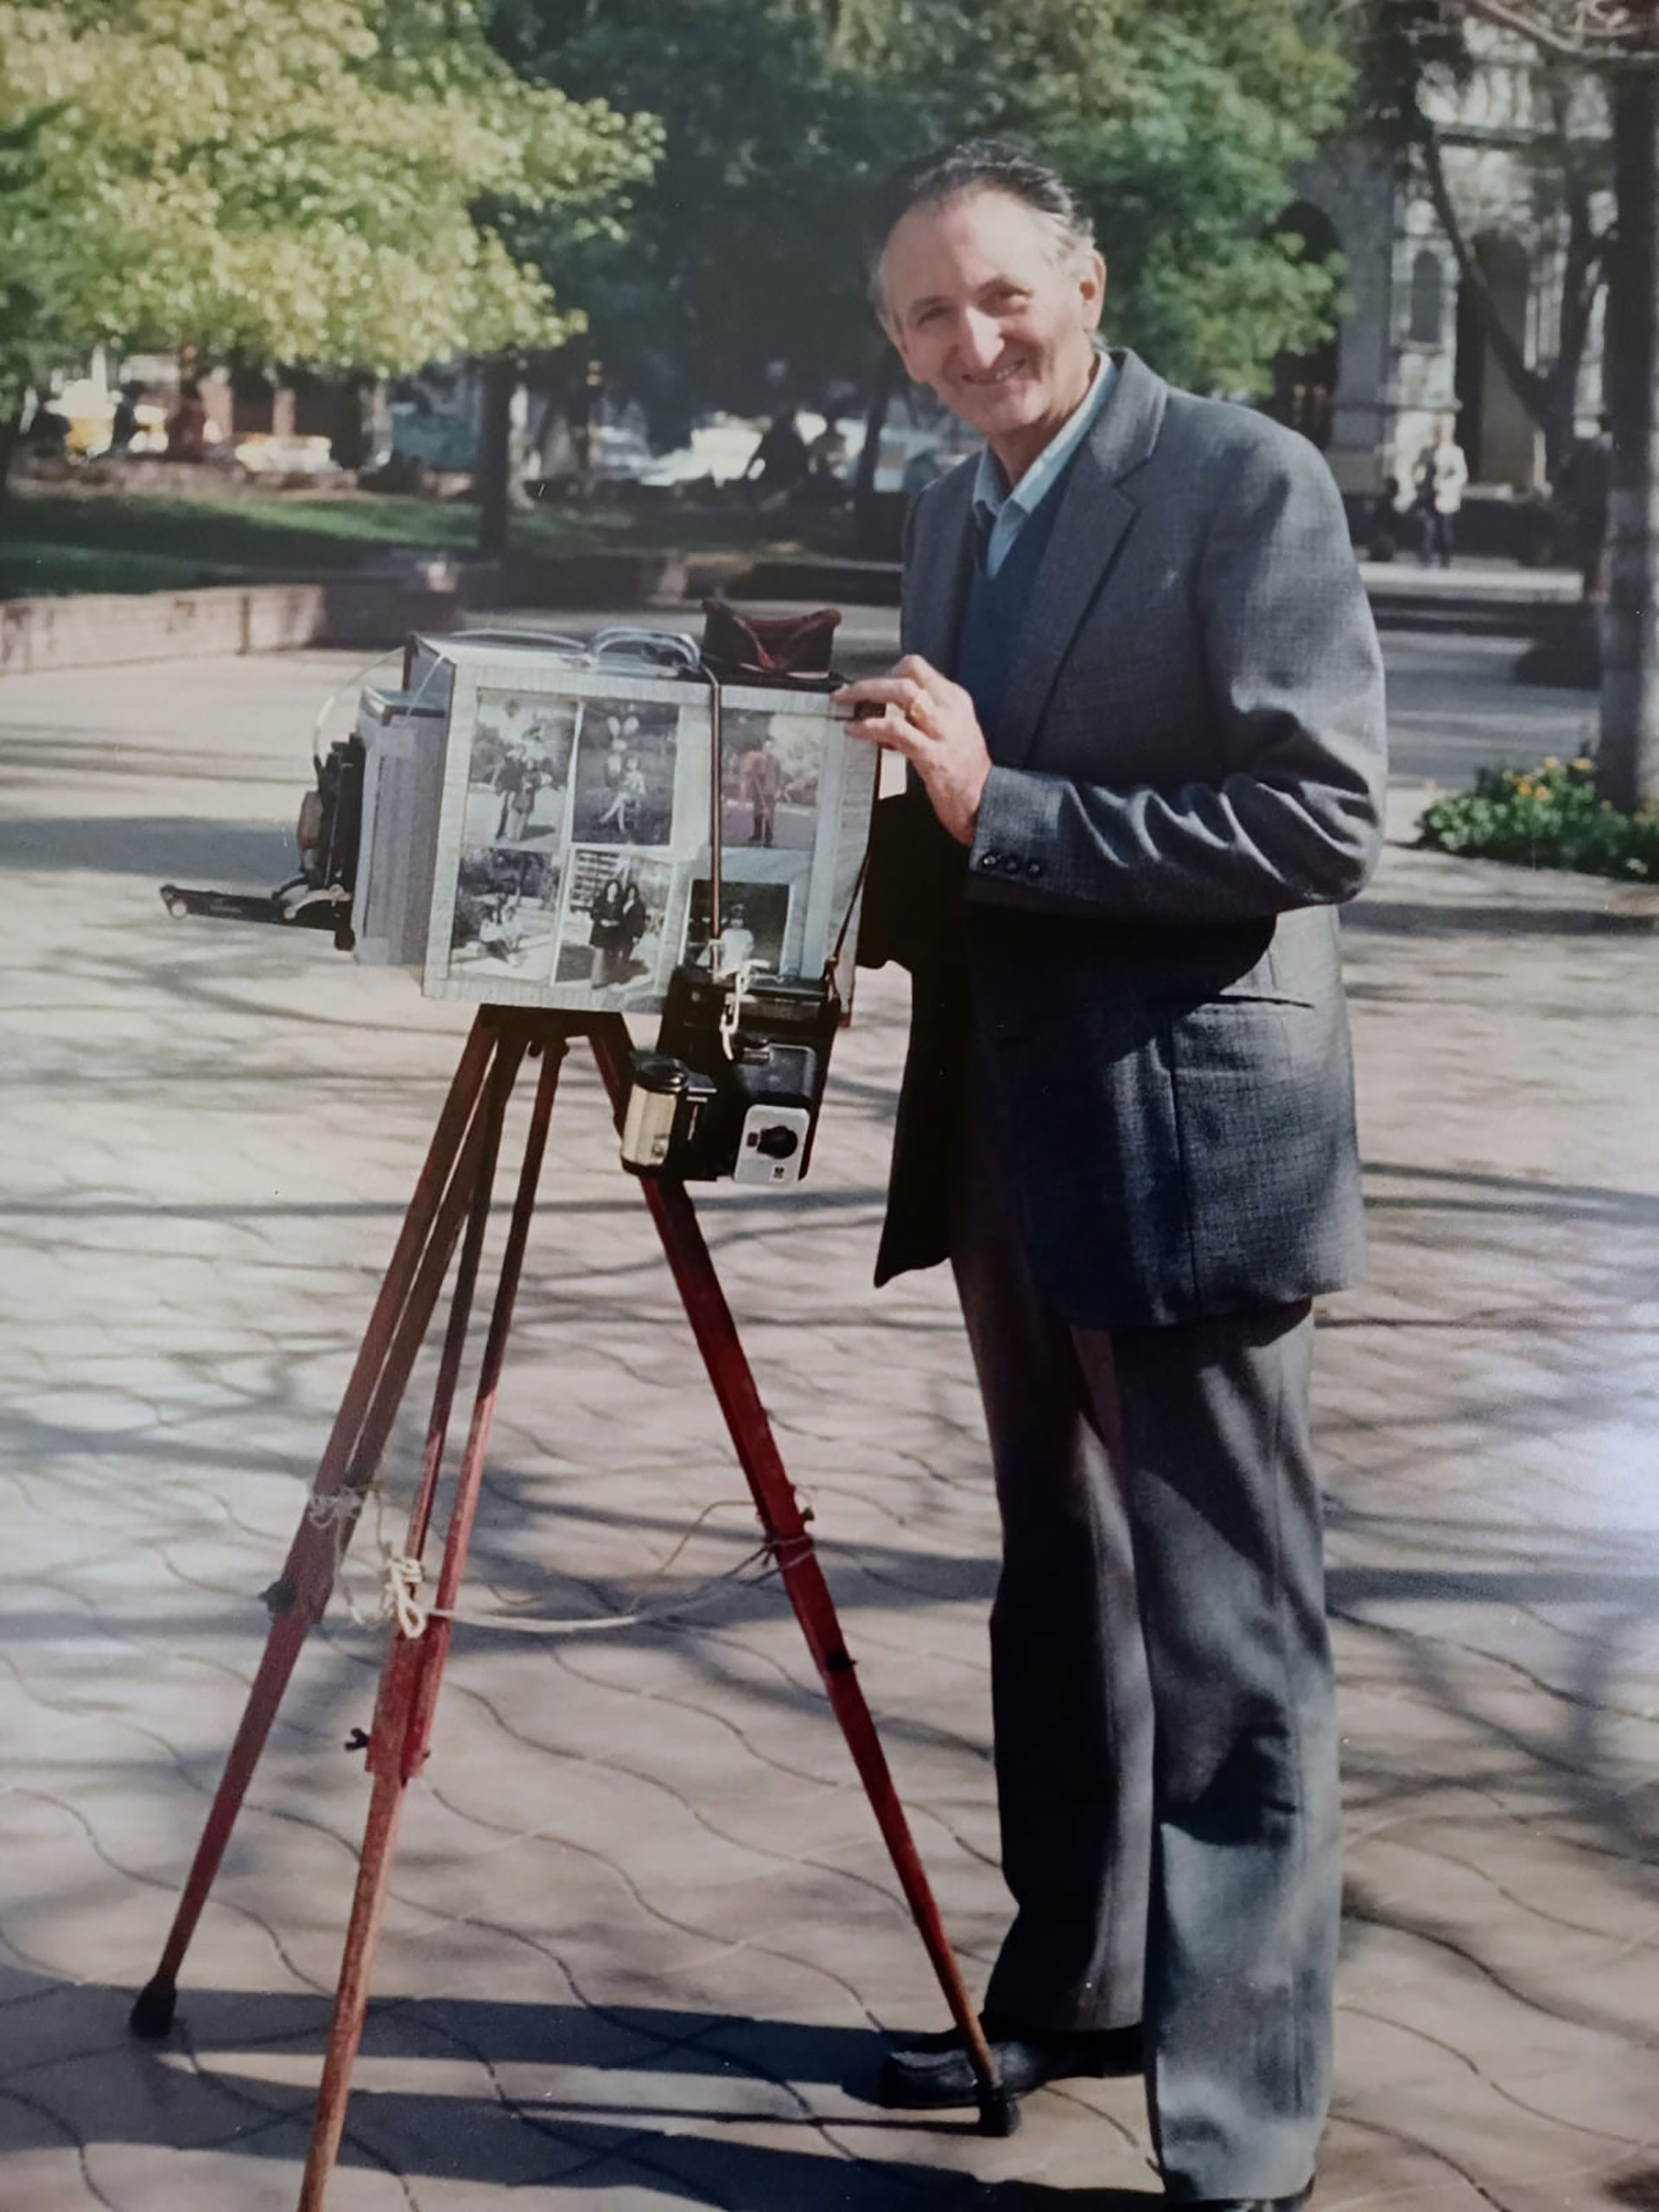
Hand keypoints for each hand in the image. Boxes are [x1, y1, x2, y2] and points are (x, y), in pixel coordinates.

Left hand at [834, 655, 990, 846]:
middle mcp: (950, 709)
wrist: (985, 802)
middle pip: (908, 673)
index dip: (889, 672)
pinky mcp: (932, 755)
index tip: (872, 685)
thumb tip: (891, 707)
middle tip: (848, 691)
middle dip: (872, 679)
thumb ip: (926, 714)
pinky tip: (855, 730)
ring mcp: (942, 731)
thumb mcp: (952, 730)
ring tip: (845, 702)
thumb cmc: (965, 771)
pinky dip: (870, 726)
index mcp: (955, 700)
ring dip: (866, 693)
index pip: (918, 668)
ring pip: (902, 693)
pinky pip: (896, 731)